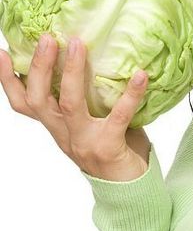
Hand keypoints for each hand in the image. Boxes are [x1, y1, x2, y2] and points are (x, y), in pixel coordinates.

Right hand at [0, 33, 150, 180]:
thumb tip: (97, 56)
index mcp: (57, 128)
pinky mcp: (109, 147)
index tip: (1, 52)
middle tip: (46, 38)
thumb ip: (87, 98)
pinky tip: (140, 75)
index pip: (24, 104)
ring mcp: (84, 142)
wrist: (130, 192)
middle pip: (39, 100)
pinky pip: (119, 117)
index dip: (8, 80)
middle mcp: (64, 135)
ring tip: (77, 44)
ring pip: (69, 105)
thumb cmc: (113, 150)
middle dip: (39, 68)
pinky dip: (130, 94)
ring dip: (70, 73)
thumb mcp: (90, 123)